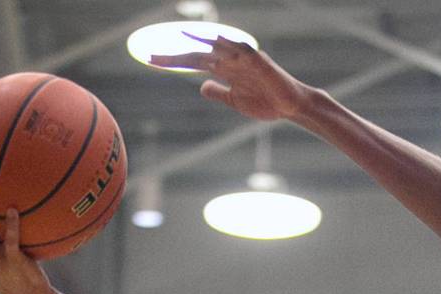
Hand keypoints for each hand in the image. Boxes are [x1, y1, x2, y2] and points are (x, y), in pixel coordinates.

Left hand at [149, 36, 312, 119]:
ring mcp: (244, 60)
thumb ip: (218, 92)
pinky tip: (214, 42)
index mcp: (223, 70)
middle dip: (176, 57)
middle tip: (151, 57)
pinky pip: (242, 50)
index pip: (193, 63)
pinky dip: (228, 46)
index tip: (151, 61)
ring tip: (178, 38)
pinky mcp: (259, 62)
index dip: (173, 61)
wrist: (289, 106)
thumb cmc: (265, 102)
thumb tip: (201, 87)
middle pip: (198, 55)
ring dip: (198, 43)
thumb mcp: (235, 100)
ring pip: (216, 48)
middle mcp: (230, 62)